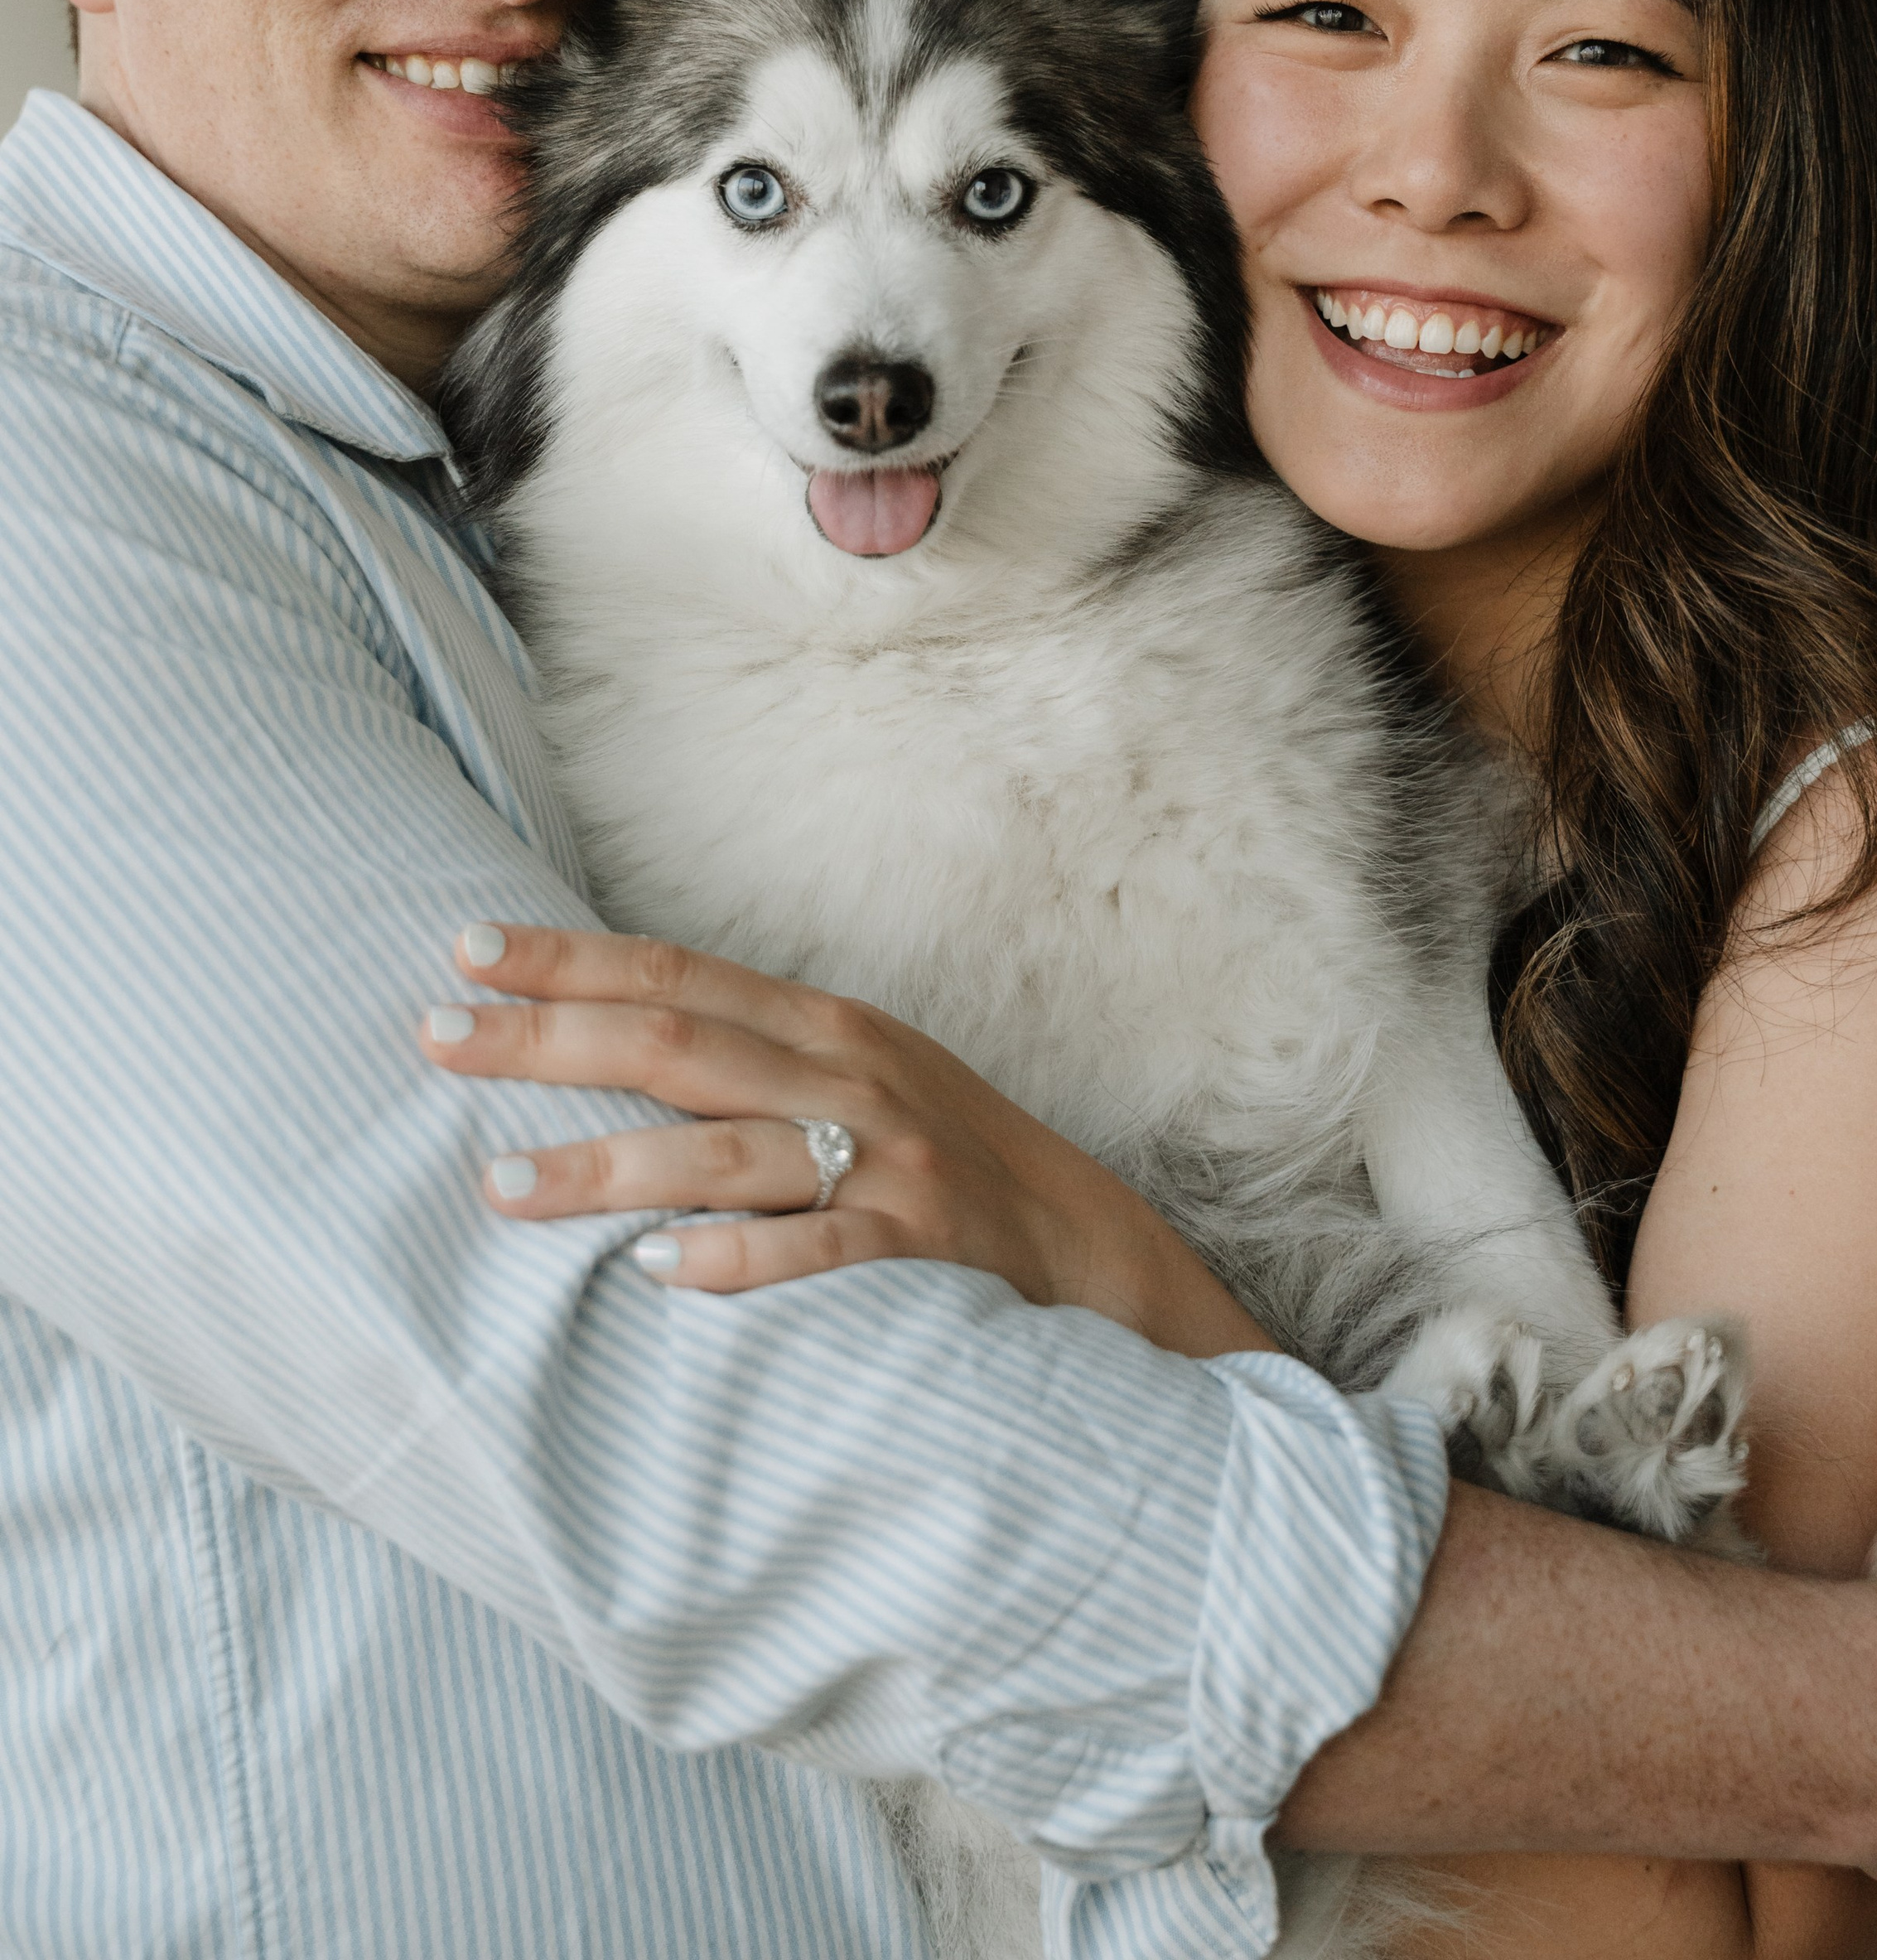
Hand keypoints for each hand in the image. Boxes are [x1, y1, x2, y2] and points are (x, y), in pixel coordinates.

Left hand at [418, 921, 1270, 1358]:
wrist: (1094, 1256)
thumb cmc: (951, 1171)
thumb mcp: (861, 1085)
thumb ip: (753, 1064)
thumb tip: (607, 1046)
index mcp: (826, 1026)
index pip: (674, 971)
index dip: (567, 959)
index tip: (463, 951)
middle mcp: (850, 1075)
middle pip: (674, 1040)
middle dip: (546, 1039)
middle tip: (436, 1039)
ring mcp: (887, 1158)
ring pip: (723, 1148)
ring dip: (604, 1162)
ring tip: (500, 1185)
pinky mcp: (917, 1247)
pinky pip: (814, 1250)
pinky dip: (732, 1258)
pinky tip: (652, 1272)